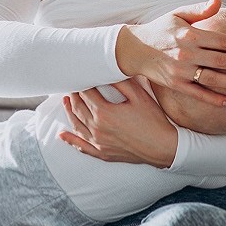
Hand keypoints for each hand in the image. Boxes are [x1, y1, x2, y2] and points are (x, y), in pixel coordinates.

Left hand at [59, 79, 178, 167]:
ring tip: (66, 102)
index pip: (86, 94)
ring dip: (69, 112)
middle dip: (74, 96)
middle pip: (78, 108)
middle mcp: (97, 128)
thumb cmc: (153, 121)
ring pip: (77, 125)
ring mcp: (98, 142)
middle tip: (73, 86)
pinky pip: (81, 146)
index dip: (83, 84)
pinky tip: (62, 134)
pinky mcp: (102, 153)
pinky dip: (70, 140)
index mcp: (104, 112)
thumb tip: (109, 72)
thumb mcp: (139, 96)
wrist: (163, 147)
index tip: (81, 76)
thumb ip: (122, 83)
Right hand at [115, 0, 225, 106]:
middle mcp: (186, 53)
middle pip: (221, 60)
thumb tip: (219, 0)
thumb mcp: (178, 15)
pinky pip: (198, 94)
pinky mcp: (175, 84)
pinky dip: (214, 99)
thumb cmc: (161, 29)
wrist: (134, 49)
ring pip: (212, 79)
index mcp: (190, 34)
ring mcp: (180, 71)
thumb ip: (200, 10)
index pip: (222, 41)